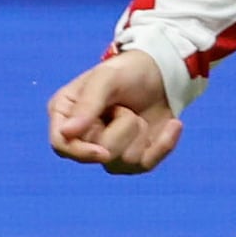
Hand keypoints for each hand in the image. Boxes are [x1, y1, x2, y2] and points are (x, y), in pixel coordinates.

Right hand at [47, 48, 184, 172]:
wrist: (161, 74)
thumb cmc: (127, 71)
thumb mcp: (106, 78)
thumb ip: (87, 104)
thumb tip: (67, 133)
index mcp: (66, 114)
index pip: (62, 145)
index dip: (80, 153)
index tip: (103, 152)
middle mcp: (83, 136)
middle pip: (98, 156)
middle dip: (121, 129)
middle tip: (124, 106)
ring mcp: (108, 150)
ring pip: (124, 162)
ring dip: (139, 133)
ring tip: (137, 113)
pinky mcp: (134, 159)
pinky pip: (147, 165)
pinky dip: (163, 144)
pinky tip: (173, 125)